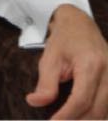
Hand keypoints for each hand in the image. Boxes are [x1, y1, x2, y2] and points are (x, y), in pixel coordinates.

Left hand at [25, 4, 107, 118]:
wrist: (80, 24)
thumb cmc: (64, 40)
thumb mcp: (50, 58)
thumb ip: (45, 83)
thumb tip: (35, 102)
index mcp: (90, 64)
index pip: (81, 99)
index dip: (67, 115)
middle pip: (97, 108)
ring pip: (106, 110)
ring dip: (89, 120)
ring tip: (68, 120)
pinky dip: (98, 114)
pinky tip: (83, 117)